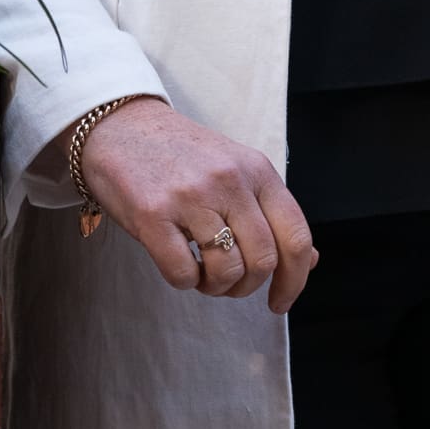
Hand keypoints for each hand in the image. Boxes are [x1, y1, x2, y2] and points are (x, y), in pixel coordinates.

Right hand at [30, 98, 319, 312]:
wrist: (120, 126)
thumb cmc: (181, 157)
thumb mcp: (236, 172)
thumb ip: (270, 213)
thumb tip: (309, 261)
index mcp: (257, 170)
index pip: (295, 235)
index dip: (295, 279)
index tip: (280, 302)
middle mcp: (230, 180)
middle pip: (263, 260)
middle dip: (247, 287)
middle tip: (228, 285)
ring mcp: (191, 196)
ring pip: (227, 270)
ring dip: (215, 287)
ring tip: (201, 273)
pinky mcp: (153, 214)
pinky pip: (183, 273)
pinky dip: (184, 282)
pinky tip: (177, 264)